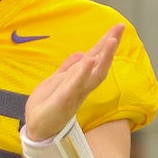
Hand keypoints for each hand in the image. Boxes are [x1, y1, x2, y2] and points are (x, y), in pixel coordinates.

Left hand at [25, 24, 123, 139]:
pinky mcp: (64, 101)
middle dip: (110, 45)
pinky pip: (75, 86)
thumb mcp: (55, 82)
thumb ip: (68, 69)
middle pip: (100, 63)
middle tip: (120, 28)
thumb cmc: (46, 108)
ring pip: (93, 74)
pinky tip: (88, 61)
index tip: (118, 26)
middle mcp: (81, 85)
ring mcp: (74, 94)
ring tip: (110, 41)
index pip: (94, 57)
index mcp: (78, 79)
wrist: (36, 130)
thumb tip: (82, 53)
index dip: (106, 42)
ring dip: (103, 58)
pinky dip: (82, 74)